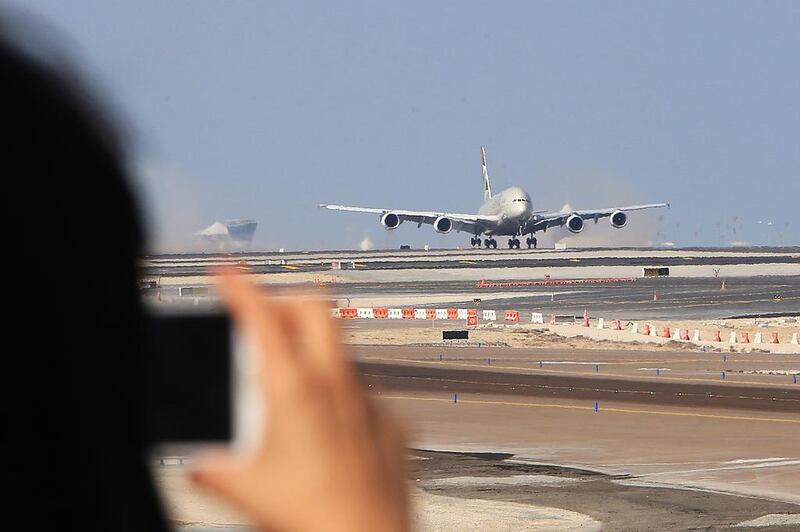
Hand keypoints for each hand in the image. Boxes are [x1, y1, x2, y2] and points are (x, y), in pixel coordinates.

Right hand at [192, 273, 408, 531]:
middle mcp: (337, 384)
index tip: (226, 273)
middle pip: (314, 307)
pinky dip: (341, 394)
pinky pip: (364, 391)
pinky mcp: (391, 424)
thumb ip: (213, 468)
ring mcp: (369, 400)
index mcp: (295, 389)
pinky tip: (329, 427)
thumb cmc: (313, 520)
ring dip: (313, 349)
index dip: (240, 287)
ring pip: (341, 348)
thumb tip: (199, 463)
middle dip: (285, 301)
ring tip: (290, 379)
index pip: (262, 316)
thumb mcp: (244, 489)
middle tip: (263, 318)